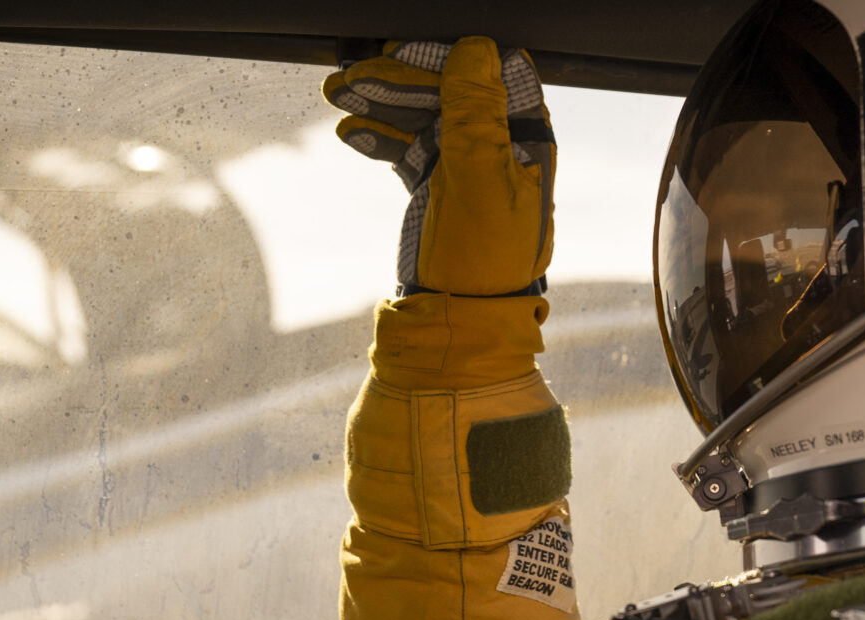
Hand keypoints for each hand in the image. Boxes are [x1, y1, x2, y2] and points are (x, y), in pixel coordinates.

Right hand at [324, 38, 555, 296]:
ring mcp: (468, 169)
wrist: (457, 325)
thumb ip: (476, 114)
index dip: (444, 60)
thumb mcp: (479, 182)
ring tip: (339, 93)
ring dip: (381, 103)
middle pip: (449, 94)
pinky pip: (409, 149)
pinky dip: (381, 137)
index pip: (489, 78)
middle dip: (400, 81)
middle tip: (352, 76)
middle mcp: (500, 151)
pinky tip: (351, 130)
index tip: (399, 52)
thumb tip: (475, 48)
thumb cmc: (482, 262)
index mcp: (525, 143)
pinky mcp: (439, 189)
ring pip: (424, 118)